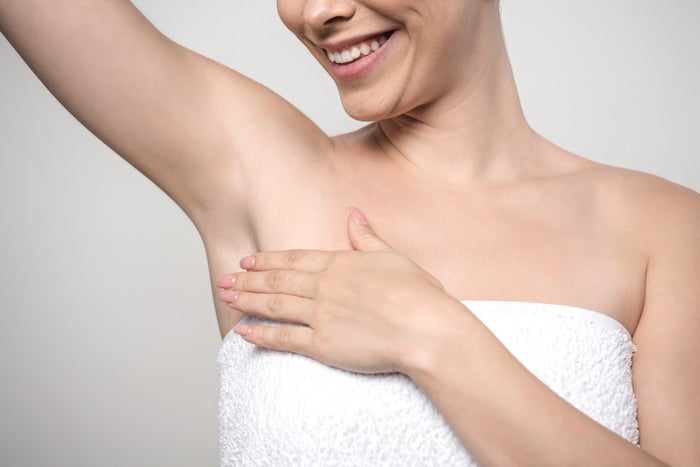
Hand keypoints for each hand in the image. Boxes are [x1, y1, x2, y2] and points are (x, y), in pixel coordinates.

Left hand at [216, 208, 453, 374]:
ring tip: (225, 297)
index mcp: (341, 263)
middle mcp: (324, 286)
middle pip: (277, 280)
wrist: (427, 328)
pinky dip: (261, 334)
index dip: (267, 260)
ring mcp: (321, 314)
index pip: (294, 259)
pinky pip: (284, 338)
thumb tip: (352, 213)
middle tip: (223, 279)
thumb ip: (367, 237)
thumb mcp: (393, 256)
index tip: (248, 261)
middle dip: (247, 279)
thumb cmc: (418, 295)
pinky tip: (243, 331)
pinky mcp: (323, 344)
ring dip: (247, 300)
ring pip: (274, 304)